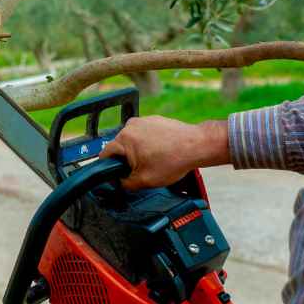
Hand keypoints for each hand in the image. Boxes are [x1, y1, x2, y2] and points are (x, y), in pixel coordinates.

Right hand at [99, 116, 229, 190]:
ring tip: (155, 160)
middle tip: (142, 170)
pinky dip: (150, 143)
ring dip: (139, 150)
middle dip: (127, 159)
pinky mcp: (155, 120)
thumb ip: (125, 184)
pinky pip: (145, 134)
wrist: (198, 145)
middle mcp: (130, 126)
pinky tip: (162, 152)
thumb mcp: (145, 181)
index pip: (105, 155)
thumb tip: (119, 183)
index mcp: (123, 139)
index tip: (117, 174)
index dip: (109, 168)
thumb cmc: (174, 160)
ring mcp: (143, 120)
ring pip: (133, 140)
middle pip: (120, 147)